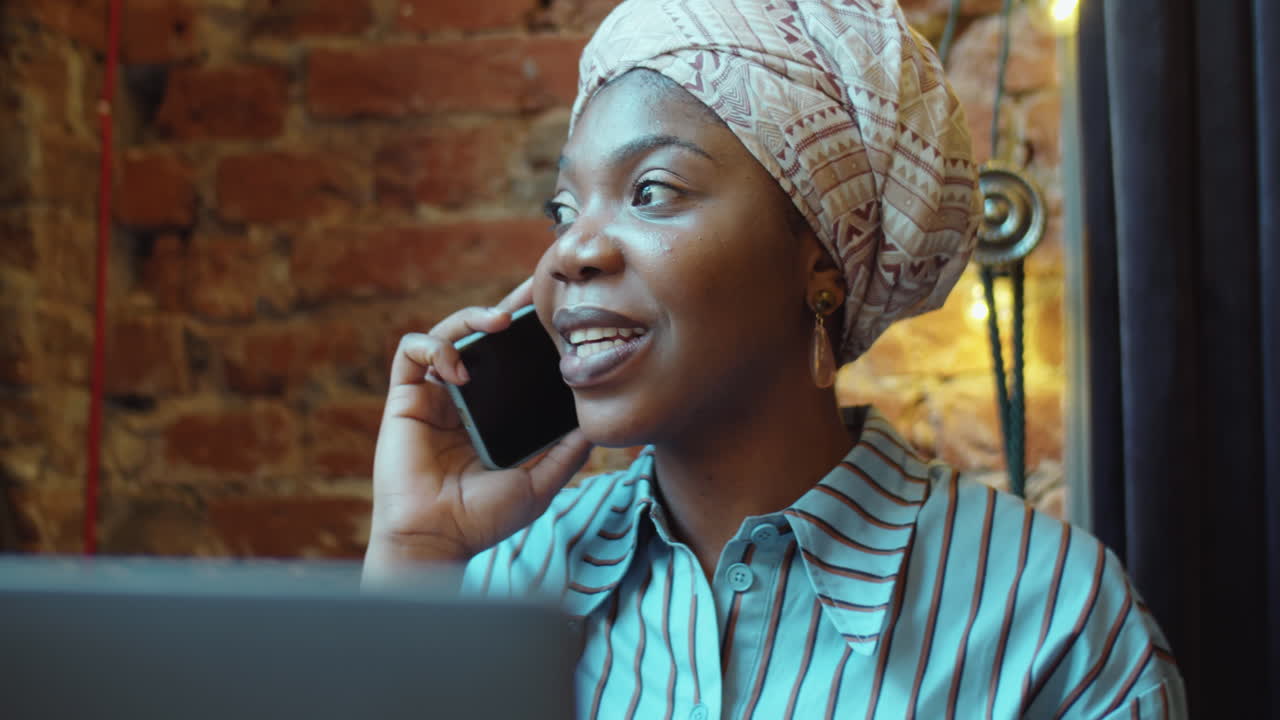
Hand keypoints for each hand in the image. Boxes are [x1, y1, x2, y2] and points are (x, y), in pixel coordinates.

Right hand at [363, 277, 592, 581]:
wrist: (438, 540)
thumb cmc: (484, 520)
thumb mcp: (540, 482)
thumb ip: (568, 452)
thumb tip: (601, 423)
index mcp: (492, 412)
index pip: (513, 360)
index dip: (531, 332)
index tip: (559, 310)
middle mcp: (463, 398)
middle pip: (482, 338)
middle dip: (507, 307)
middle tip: (534, 287)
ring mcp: (433, 396)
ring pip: (447, 334)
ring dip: (471, 318)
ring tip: (499, 321)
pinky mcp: (405, 399)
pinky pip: (411, 352)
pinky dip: (434, 347)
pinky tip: (458, 369)